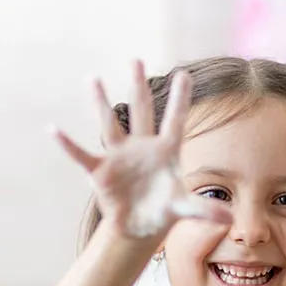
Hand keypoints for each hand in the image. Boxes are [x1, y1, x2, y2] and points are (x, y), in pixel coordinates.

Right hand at [53, 61, 230, 238]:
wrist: (139, 225)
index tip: (185, 74)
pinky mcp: (100, 172)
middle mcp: (142, 147)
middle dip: (138, 86)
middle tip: (137, 59)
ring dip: (102, 103)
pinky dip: (68, 145)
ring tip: (94, 78)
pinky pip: (82, 155)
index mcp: (165, 152)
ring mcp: (119, 157)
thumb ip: (204, 210)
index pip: (175, 121)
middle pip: (141, 112)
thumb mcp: (184, 209)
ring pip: (110, 125)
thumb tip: (230, 219)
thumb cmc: (163, 210)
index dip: (179, 99)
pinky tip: (54, 130)